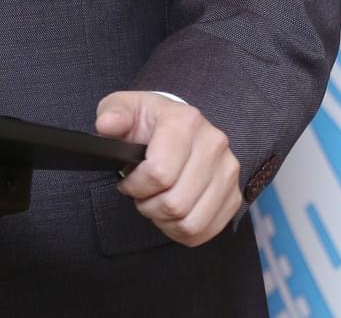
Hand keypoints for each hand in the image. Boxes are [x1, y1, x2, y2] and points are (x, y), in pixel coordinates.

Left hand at [95, 90, 241, 246]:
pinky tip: (171, 214)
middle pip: (175, 203)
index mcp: (185, 121)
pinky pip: (204, 231)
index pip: (159, 173)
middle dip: (148, 205)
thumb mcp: (124, 109)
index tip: (127, 179)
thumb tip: (107, 125)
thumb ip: (113, 115)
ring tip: (156, 202)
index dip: (135, 185)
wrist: (178, 126)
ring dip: (165, 220)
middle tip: (141, 194)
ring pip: (190, 222)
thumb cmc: (147, 121)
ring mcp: (228, 172)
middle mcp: (214, 145)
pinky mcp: (234, 196)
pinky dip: (181, 231)